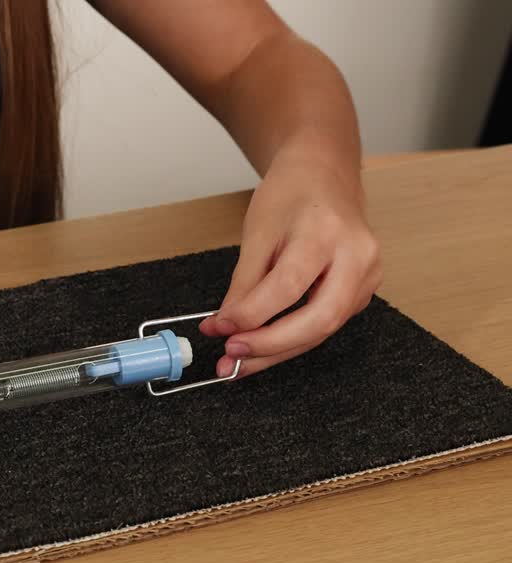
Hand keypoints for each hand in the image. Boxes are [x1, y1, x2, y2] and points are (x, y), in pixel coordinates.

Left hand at [199, 146, 381, 377]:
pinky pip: (325, 325)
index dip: (252, 314)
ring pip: (322, 329)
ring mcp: (368, 277)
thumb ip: (243, 284)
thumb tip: (224, 326)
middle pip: (319, 318)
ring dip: (277, 352)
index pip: (289, 285)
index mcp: (327, 232)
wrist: (325, 175)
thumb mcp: (258, 231)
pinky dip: (291, 340)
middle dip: (271, 345)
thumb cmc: (292, 195)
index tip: (219, 329)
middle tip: (231, 358)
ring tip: (237, 363)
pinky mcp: (363, 292)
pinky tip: (261, 348)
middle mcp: (358, 256)